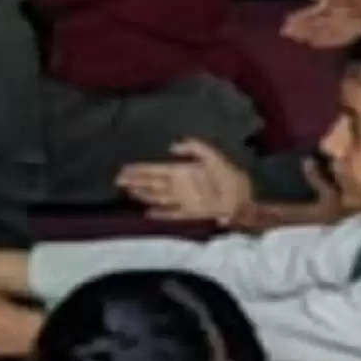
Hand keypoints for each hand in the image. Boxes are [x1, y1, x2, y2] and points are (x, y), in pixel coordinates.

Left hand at [120, 140, 265, 228]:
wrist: (242, 205)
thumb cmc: (230, 178)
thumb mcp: (216, 156)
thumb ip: (195, 147)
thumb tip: (173, 146)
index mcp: (182, 173)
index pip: (154, 171)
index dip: (137, 171)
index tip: (122, 170)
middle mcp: (177, 189)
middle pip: (150, 185)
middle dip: (133, 182)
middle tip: (117, 181)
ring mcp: (182, 203)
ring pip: (156, 199)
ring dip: (141, 196)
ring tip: (129, 192)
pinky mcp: (189, 214)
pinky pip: (170, 214)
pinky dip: (158, 214)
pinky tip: (148, 214)